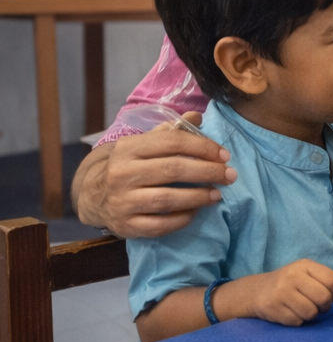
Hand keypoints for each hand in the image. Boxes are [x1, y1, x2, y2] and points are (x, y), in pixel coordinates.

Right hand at [75, 116, 235, 237]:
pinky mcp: (126, 225)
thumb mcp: (143, 144)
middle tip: (230, 175)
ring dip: (198, 197)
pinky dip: (181, 219)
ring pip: (167, 199)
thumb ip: (170, 131)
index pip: (172, 142)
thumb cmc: (128, 165)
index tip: (225, 155)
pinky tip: (195, 212)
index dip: (203, 147)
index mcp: (128, 148)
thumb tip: (197, 116)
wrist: (93, 195)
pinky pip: (159, 225)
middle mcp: (121, 174)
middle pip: (173, 170)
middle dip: (208, 172)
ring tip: (217, 194)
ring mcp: (122, 201)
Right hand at [243, 259, 332, 326]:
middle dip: (326, 306)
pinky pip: (297, 321)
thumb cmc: (290, 283)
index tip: (331, 295)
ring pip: (311, 312)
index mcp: (304, 266)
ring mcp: (281, 293)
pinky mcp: (273, 308)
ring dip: (312, 314)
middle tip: (319, 305)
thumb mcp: (310, 275)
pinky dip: (298, 320)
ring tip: (305, 308)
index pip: (332, 280)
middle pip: (324, 297)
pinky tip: (291, 312)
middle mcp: (292, 277)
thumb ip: (332, 279)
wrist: (257, 291)